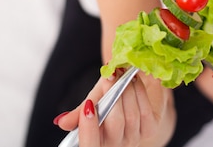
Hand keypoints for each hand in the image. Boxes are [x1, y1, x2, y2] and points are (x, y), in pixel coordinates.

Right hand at [56, 70, 174, 146]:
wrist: (136, 94)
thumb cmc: (110, 100)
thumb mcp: (93, 102)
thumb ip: (80, 112)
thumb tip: (60, 122)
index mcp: (97, 141)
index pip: (90, 144)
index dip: (88, 129)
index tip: (88, 105)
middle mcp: (116, 144)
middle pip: (114, 123)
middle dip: (113, 95)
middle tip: (110, 75)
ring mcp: (135, 138)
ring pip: (131, 115)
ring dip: (127, 89)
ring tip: (122, 73)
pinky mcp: (151, 128)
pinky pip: (144, 110)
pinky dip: (138, 91)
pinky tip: (134, 79)